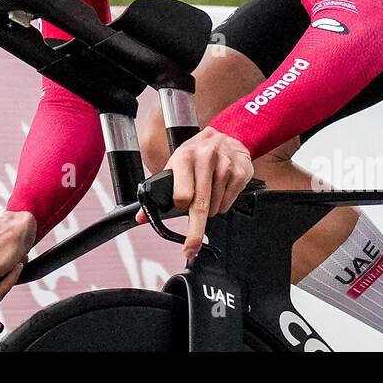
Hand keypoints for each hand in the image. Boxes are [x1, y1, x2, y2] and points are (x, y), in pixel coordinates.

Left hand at [136, 128, 253, 258]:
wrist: (227, 134)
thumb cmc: (197, 154)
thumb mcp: (175, 165)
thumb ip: (159, 190)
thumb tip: (141, 217)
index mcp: (184, 157)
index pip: (182, 194)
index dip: (180, 206)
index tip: (179, 209)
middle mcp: (205, 158)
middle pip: (200, 205)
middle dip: (195, 231)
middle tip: (191, 247)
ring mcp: (225, 165)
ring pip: (215, 207)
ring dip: (209, 210)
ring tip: (207, 193)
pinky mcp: (241, 172)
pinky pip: (229, 203)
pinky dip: (222, 204)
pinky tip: (220, 190)